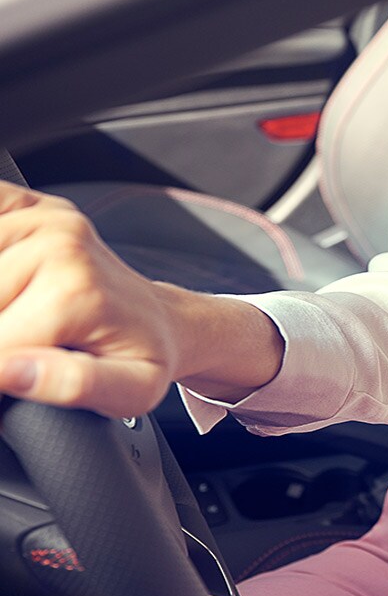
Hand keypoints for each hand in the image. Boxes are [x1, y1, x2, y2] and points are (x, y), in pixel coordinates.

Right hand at [0, 182, 283, 416]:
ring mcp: (43, 218)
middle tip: (32, 343)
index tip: (19, 372)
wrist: (163, 319)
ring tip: (24, 316)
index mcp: (76, 291)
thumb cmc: (142, 356)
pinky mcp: (30, 205)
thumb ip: (72, 384)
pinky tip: (15, 281)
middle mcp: (59, 242)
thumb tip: (9, 371)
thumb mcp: (130, 390)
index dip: (1, 370)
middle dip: (1, 330)